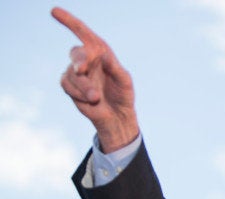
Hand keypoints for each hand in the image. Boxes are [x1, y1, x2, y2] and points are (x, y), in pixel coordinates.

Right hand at [52, 7, 138, 152]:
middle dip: (79, 61)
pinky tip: (90, 100)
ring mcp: (77, 73)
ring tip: (96, 97)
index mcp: (100, 52)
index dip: (69, 21)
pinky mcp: (70, 86)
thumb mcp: (124, 81)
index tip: (54, 11)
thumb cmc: (123, 95)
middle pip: (76, 53)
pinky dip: (78, 93)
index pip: (83, 33)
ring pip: (71, 74)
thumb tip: (104, 55)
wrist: (116, 115)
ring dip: (83, 86)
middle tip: (82, 70)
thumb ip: (115, 67)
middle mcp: (87, 59)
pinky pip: (67, 85)